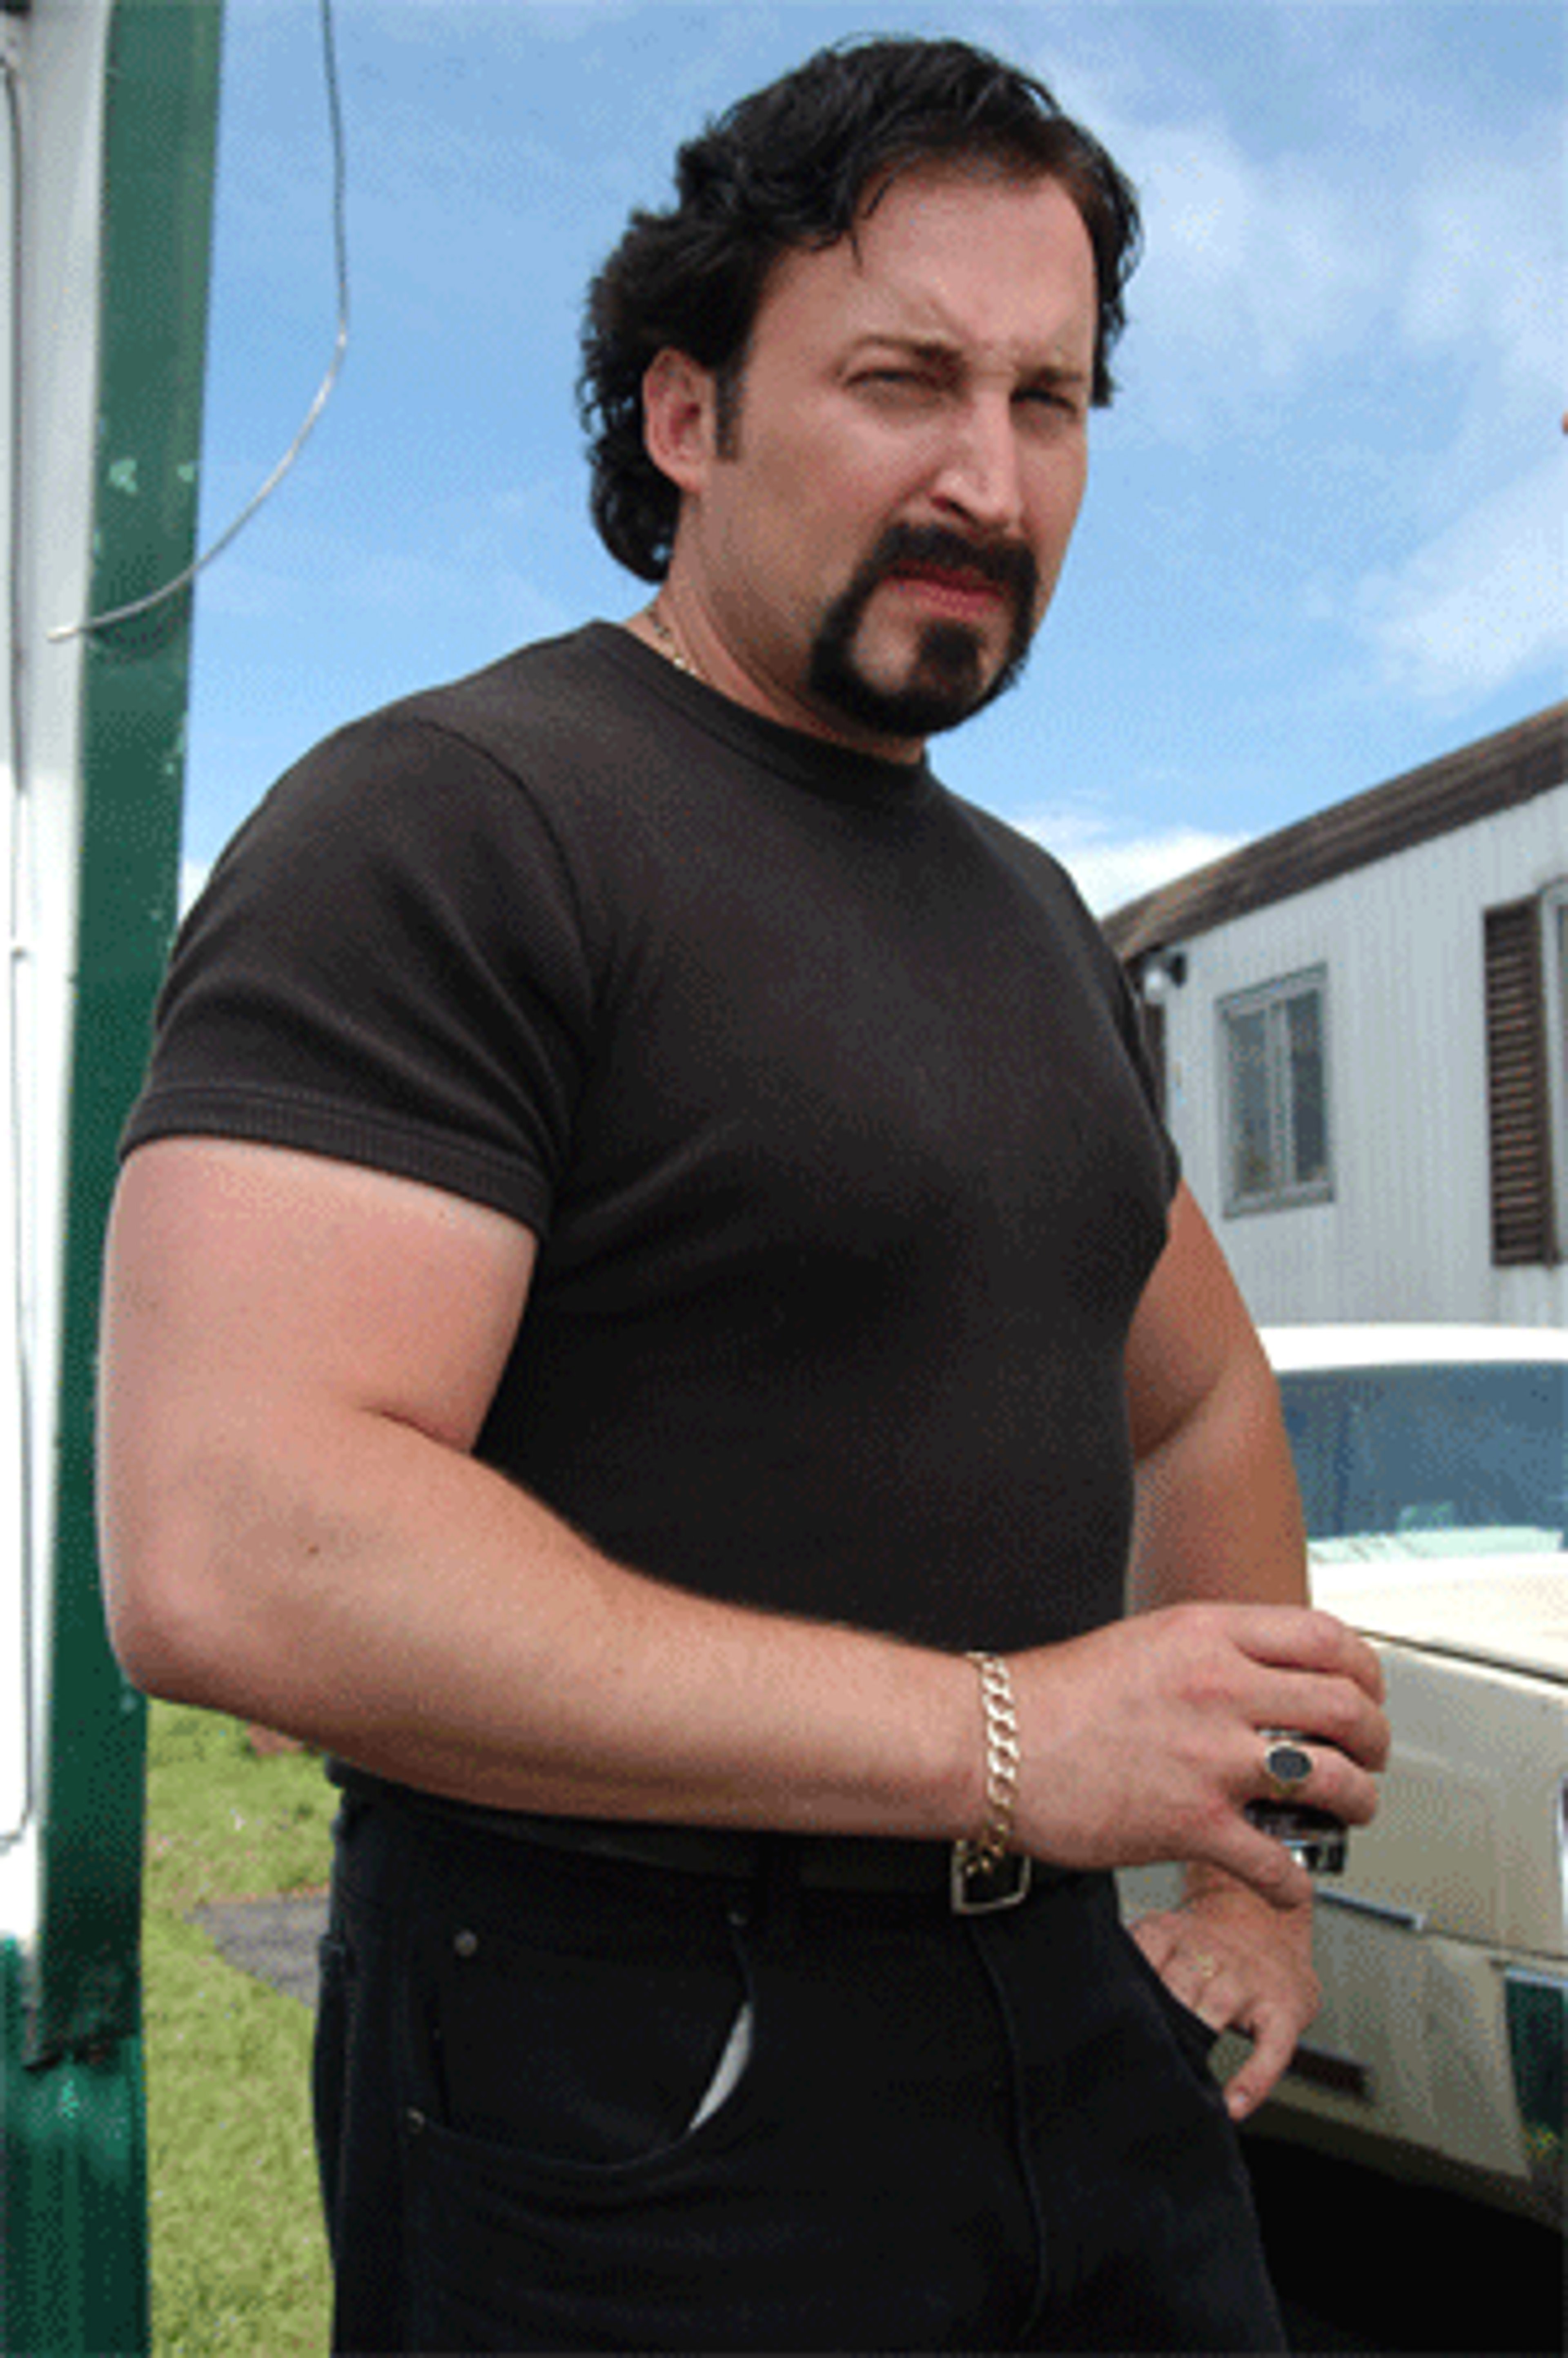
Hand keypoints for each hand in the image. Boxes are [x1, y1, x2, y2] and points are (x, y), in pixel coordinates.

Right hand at [1008, 1602, 1387, 1909]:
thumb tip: (1261, 1676)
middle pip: (1347, 1709)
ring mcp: (1211, 1757)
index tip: (1366, 1693)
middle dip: (1375, 1741)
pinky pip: (1278, 1861)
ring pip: (1334, 1781)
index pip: (1327, 1639)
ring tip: (1347, 1814)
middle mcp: (1221, 1688)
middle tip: (1369, 1759)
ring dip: (1356, 1805)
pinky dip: (1293, 1880)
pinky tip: (1286, 1881)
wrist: (988, 1742)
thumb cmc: (1053, 1699)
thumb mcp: (1143, 1642)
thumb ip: (1208, 1653)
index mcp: (1208, 1635)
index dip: (1365, 1671)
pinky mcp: (1193, 1824)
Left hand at [1130, 1872, 1318, 2119]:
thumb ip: (1134, 1962)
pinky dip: (1253, 2080)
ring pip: (1214, 2010)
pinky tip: (1232, 2105)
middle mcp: (1209, 1954)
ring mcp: (1247, 1982)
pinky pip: (1271, 2049)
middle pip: (1174, 1987)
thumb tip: (1086, 2000)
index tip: (1108, 2021)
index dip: (1125, 1990)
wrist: (1270, 1921)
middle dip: (1156, 2023)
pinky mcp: (1284, 2010)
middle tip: (1134, 2062)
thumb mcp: (1166, 1937)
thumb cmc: (1205, 1947)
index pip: (1140, 1955)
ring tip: (1174, 2084)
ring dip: (1193, 2045)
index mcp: (1170, 1934)